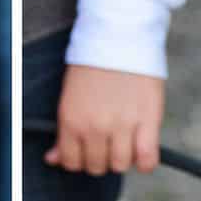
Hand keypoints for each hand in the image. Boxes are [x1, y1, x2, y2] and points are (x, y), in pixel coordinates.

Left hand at [46, 64, 164, 174]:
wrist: (120, 34)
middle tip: (107, 141)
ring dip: (122, 158)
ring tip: (125, 141)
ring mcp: (122, 125)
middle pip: (96, 166)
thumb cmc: (92, 66)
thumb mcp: (69, 97)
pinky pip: (146, 159)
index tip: (87, 149)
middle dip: (101, 158)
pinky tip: (142, 150)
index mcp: (72, 120)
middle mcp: (95, 127)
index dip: (79, 159)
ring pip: (120, 165)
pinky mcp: (147, 120)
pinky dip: (145, 162)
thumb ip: (63, 131)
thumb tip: (52, 159)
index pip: (71, 162)